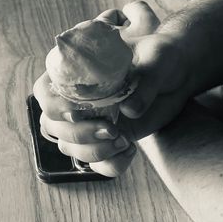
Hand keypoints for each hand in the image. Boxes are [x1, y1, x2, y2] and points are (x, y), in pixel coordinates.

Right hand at [32, 2, 162, 176]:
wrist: (178, 76)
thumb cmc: (161, 56)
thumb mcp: (157, 57)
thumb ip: (145, 79)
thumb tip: (129, 110)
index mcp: (77, 73)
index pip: (44, 91)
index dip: (53, 105)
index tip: (76, 110)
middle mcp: (77, 100)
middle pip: (52, 125)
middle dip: (78, 134)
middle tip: (112, 130)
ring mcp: (90, 123)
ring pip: (70, 148)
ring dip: (94, 151)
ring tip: (124, 141)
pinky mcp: (107, 141)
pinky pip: (97, 164)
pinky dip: (111, 165)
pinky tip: (131, 150)